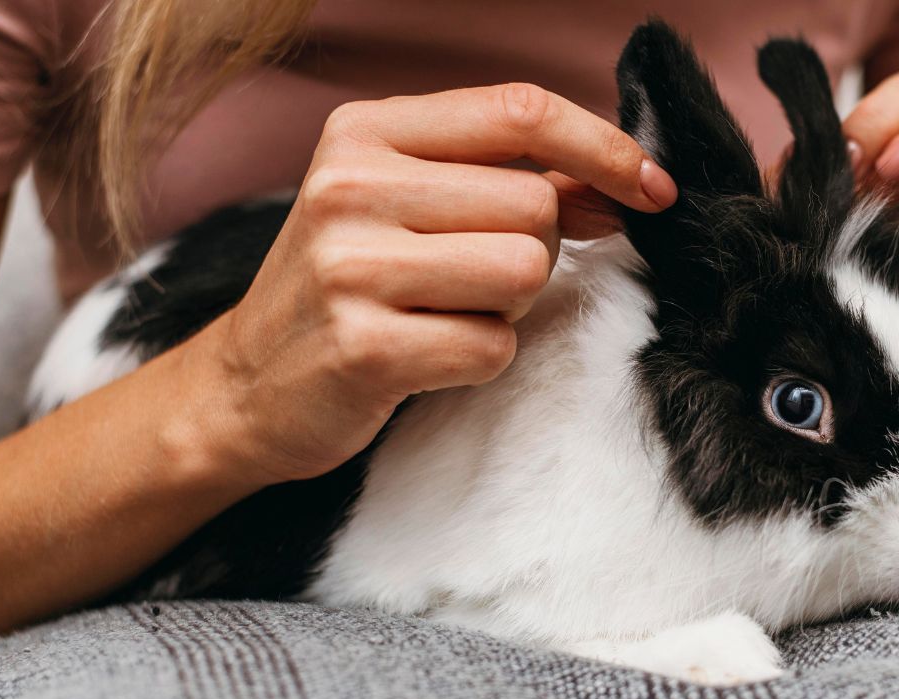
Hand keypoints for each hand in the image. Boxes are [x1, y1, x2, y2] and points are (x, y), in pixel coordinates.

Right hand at [192, 84, 676, 484]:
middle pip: (535, 204)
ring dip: (508, 306)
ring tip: (444, 312)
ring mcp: (351, 267)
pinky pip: (493, 346)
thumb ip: (504, 180)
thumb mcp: (404, 206)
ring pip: (525, 270)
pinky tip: (425, 356)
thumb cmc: (347, 288)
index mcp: (364, 132)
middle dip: (532, 251)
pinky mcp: (364, 347)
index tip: (653, 189)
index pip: (519, 111)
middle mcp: (350, 186)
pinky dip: (480, 358)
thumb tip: (622, 183)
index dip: (604, 147)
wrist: (245, 387)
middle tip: (467, 278)